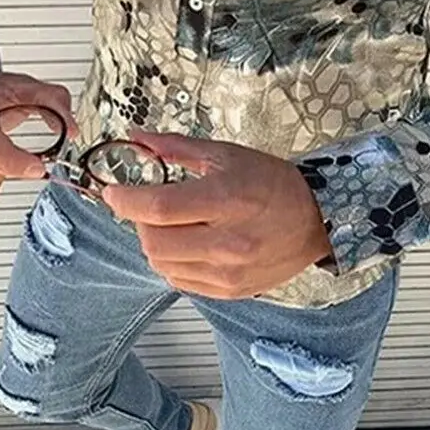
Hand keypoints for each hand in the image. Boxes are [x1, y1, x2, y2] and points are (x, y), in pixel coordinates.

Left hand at [102, 130, 332, 298]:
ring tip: (171, 223)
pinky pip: (181, 281)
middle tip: (148, 206)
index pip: (159, 206)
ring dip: (154, 242)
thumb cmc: (273, 182)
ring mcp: (229, 272)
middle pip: (154, 241)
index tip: (113, 192)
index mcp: (227, 199)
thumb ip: (176, 148)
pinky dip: (172, 262)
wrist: (316, 220)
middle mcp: (228, 242)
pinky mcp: (230, 291)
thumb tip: (138, 137)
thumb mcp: (226, 154)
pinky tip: (187, 243)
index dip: (127, 199)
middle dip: (140, 222)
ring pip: (162, 265)